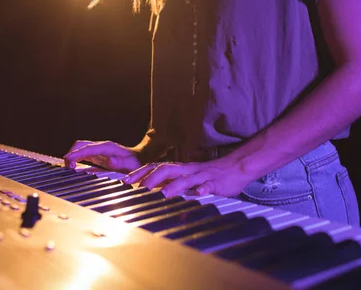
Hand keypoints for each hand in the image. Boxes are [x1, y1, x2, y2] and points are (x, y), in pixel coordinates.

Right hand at [63, 140, 141, 172]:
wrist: (140, 159)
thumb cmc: (135, 162)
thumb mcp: (130, 164)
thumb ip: (120, 162)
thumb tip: (110, 160)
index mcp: (107, 147)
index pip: (88, 148)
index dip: (76, 154)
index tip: (69, 161)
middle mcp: (101, 146)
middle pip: (80, 145)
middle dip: (71, 154)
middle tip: (69, 168)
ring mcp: (98, 150)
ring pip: (80, 148)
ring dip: (72, 156)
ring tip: (69, 169)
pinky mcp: (97, 155)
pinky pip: (83, 154)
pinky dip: (76, 159)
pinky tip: (74, 167)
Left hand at [122, 160, 248, 197]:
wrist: (236, 167)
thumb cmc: (210, 175)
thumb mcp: (188, 178)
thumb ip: (172, 183)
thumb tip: (153, 192)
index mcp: (180, 169)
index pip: (156, 167)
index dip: (140, 173)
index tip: (125, 181)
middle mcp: (188, 170)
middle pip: (167, 169)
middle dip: (151, 178)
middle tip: (138, 188)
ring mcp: (202, 175)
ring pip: (186, 178)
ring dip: (174, 186)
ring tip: (163, 194)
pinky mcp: (216, 182)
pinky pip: (209, 184)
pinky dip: (204, 188)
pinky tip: (200, 193)